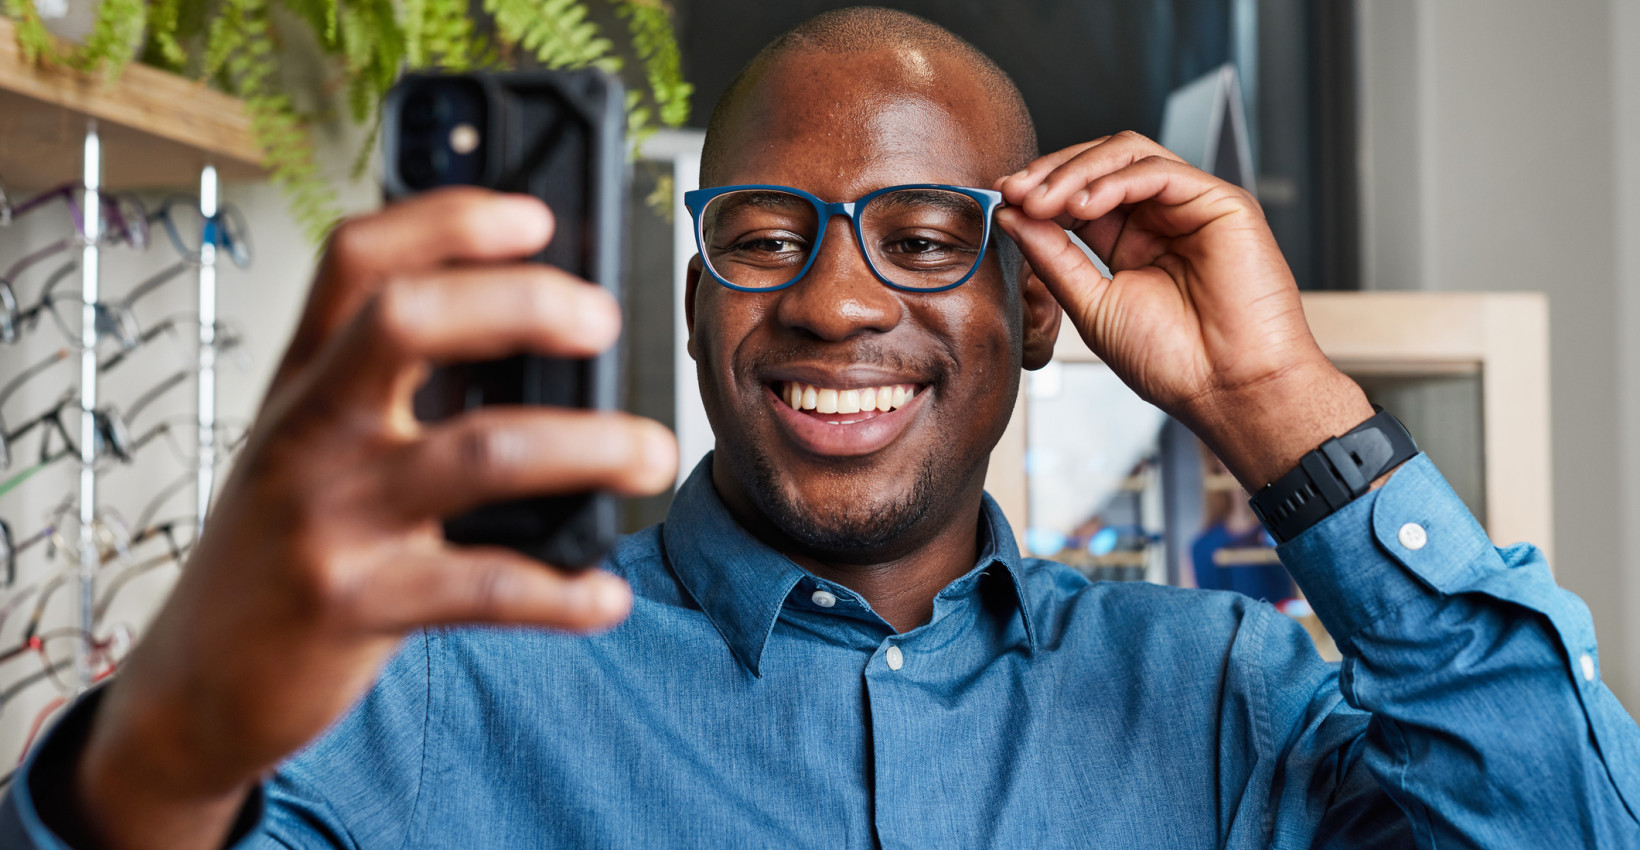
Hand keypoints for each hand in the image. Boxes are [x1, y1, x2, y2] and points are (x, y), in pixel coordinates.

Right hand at [70, 188, 677, 849]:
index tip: (534, 215)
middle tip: (604, 322)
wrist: (194, 685)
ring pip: (481, 454)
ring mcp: (329, 517)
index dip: (449, 218)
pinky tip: (606, 596)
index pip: (360, 257)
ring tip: (652, 454)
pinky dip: (564, 591)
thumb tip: (533, 344)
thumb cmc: (280, 551)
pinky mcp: (356, 605)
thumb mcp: (309, 449)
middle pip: (410, 319)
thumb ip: (389, 394)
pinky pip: (486, 588)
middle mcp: (309, 430)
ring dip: (592, 446)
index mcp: (302, 380)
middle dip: (523, 302)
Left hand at [995, 132, 1372, 488]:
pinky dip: (1115, 180)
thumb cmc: (1172, 361)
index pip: (1079, 194)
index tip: (1003, 200)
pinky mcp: (1221, 202)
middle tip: (1016, 192)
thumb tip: (1010, 214)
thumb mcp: (1092, 304)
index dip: (1040, 191)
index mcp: (1131, 242)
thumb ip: (1053, 256)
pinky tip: (1084, 205)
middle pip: (1100, 164)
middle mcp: (1160, 218)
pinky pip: (1160, 171)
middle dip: (1051, 173)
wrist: (1228, 390)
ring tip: (1041, 200)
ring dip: (1076, 172)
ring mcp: (1191, 206)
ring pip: (1127, 155)